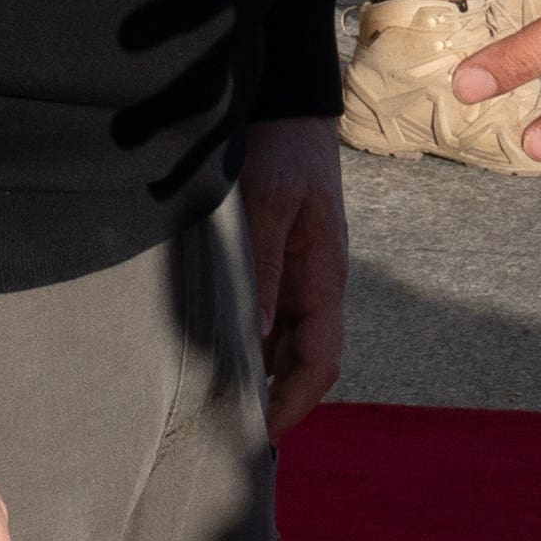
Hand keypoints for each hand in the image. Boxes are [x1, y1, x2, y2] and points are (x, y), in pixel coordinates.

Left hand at [239, 117, 347, 438]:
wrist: (290, 106)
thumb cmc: (283, 149)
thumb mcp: (269, 202)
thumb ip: (263, 265)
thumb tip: (256, 336)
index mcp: (324, 276)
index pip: (321, 361)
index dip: (294, 403)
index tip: (260, 434)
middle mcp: (316, 285)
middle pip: (304, 362)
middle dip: (274, 402)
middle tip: (227, 433)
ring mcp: (298, 276)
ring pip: (285, 345)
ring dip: (259, 377)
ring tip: (215, 406)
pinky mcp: (278, 264)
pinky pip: (268, 318)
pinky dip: (249, 345)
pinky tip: (217, 356)